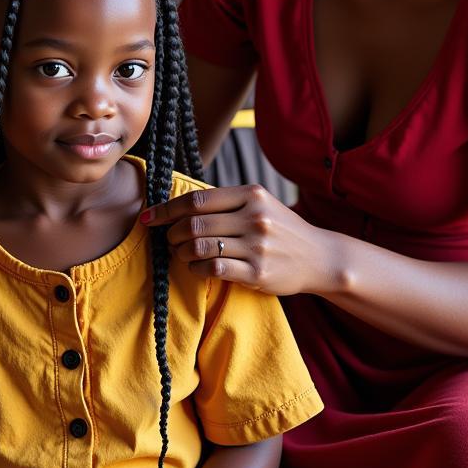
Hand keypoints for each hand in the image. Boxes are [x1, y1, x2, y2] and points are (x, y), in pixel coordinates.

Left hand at [142, 184, 333, 295]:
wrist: (319, 257)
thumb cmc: (280, 228)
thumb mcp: (259, 203)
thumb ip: (226, 201)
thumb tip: (178, 205)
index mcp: (251, 194)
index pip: (197, 200)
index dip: (167, 209)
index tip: (148, 217)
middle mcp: (254, 217)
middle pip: (194, 224)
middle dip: (172, 233)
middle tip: (168, 239)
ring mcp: (257, 246)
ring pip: (200, 246)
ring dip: (181, 252)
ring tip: (181, 253)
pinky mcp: (257, 273)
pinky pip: (213, 268)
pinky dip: (196, 268)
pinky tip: (196, 267)